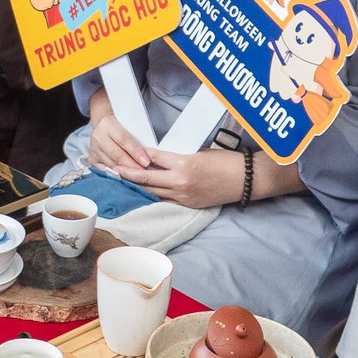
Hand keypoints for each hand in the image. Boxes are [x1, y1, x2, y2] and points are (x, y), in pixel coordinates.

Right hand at [85, 92, 154, 176]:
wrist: (102, 125)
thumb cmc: (121, 127)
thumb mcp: (128, 127)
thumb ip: (136, 141)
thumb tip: (149, 158)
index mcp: (108, 124)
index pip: (124, 140)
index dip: (136, 152)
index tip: (147, 162)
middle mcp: (98, 137)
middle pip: (118, 155)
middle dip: (133, 166)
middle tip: (145, 175)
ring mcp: (93, 150)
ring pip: (112, 165)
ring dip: (127, 174)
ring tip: (139, 180)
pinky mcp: (92, 160)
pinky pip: (106, 172)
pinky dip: (118, 177)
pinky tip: (127, 181)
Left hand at [125, 146, 241, 210]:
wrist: (245, 180)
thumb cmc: (226, 161)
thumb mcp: (199, 153)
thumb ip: (178, 157)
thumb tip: (160, 159)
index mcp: (184, 164)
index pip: (154, 159)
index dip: (137, 157)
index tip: (122, 154)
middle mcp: (181, 182)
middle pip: (147, 178)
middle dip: (128, 175)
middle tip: (112, 171)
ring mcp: (184, 196)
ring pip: (154, 192)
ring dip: (138, 187)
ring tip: (123, 183)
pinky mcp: (189, 205)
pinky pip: (166, 201)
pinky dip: (154, 196)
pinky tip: (144, 194)